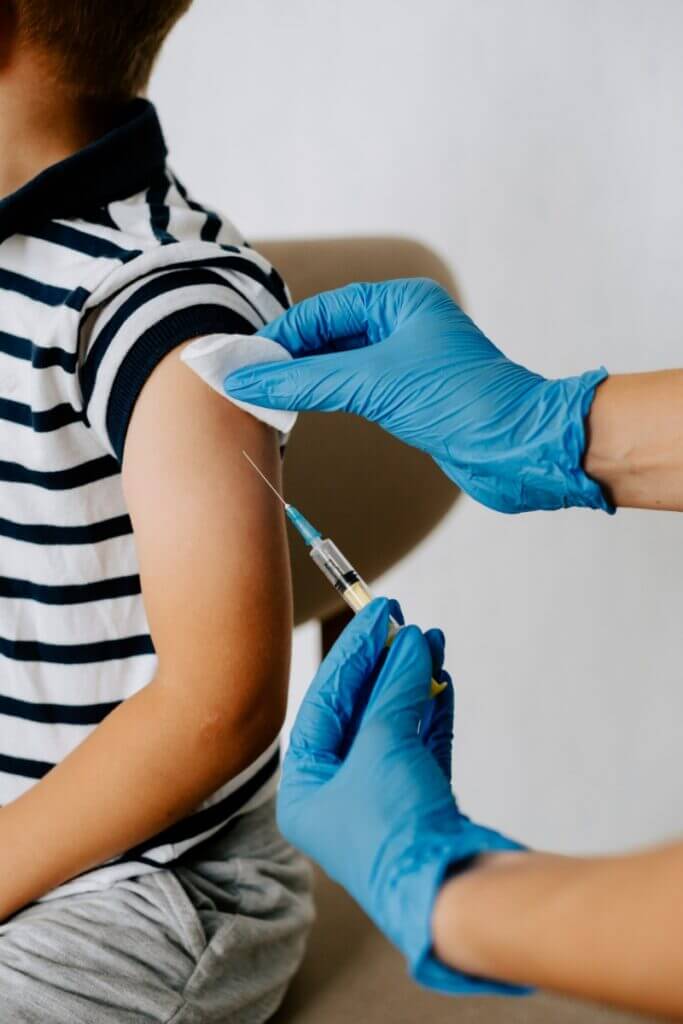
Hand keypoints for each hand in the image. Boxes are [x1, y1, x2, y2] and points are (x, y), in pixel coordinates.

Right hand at [225, 279, 610, 513]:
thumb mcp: (372, 384)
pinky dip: (326, 398)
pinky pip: (356, 390)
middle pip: (329, 335)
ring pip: (341, 365)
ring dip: (305, 381)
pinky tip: (301, 409)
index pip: (322, 312)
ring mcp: (409, 362)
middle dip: (288, 358)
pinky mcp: (412, 397)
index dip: (279, 338)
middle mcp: (405, 325)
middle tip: (245, 381)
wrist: (518, 449)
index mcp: (400, 302)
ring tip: (264, 398)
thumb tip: (248, 380)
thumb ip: (306, 381)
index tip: (241, 362)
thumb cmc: (462, 401)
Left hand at [278, 598, 525, 993]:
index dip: (353, 652)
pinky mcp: (421, 805)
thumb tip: (408, 640)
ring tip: (432, 640)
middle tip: (402, 620)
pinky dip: (433, 710)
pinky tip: (442, 677)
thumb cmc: (395, 826)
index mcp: (306, 789)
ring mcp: (382, 802)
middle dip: (385, 664)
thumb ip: (393, 686)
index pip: (325, 702)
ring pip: (396, 725)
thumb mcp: (383, 743)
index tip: (377, 612)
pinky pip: (422, 745)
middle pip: (360, 711)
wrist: (451, 893)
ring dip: (414, 681)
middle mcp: (339, 796)